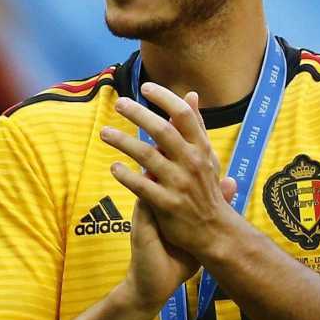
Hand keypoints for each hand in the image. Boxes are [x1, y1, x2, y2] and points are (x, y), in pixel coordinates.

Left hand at [101, 84, 237, 261]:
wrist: (215, 232)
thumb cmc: (207, 189)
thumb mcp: (207, 155)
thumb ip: (196, 126)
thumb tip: (191, 95)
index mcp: (201, 148)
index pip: (183, 115)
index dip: (164, 98)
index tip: (145, 87)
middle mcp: (192, 163)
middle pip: (162, 130)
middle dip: (139, 114)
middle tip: (119, 104)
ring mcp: (179, 184)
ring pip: (146, 156)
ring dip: (123, 142)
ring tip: (104, 133)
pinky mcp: (166, 204)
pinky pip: (141, 186)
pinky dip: (126, 175)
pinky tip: (113, 167)